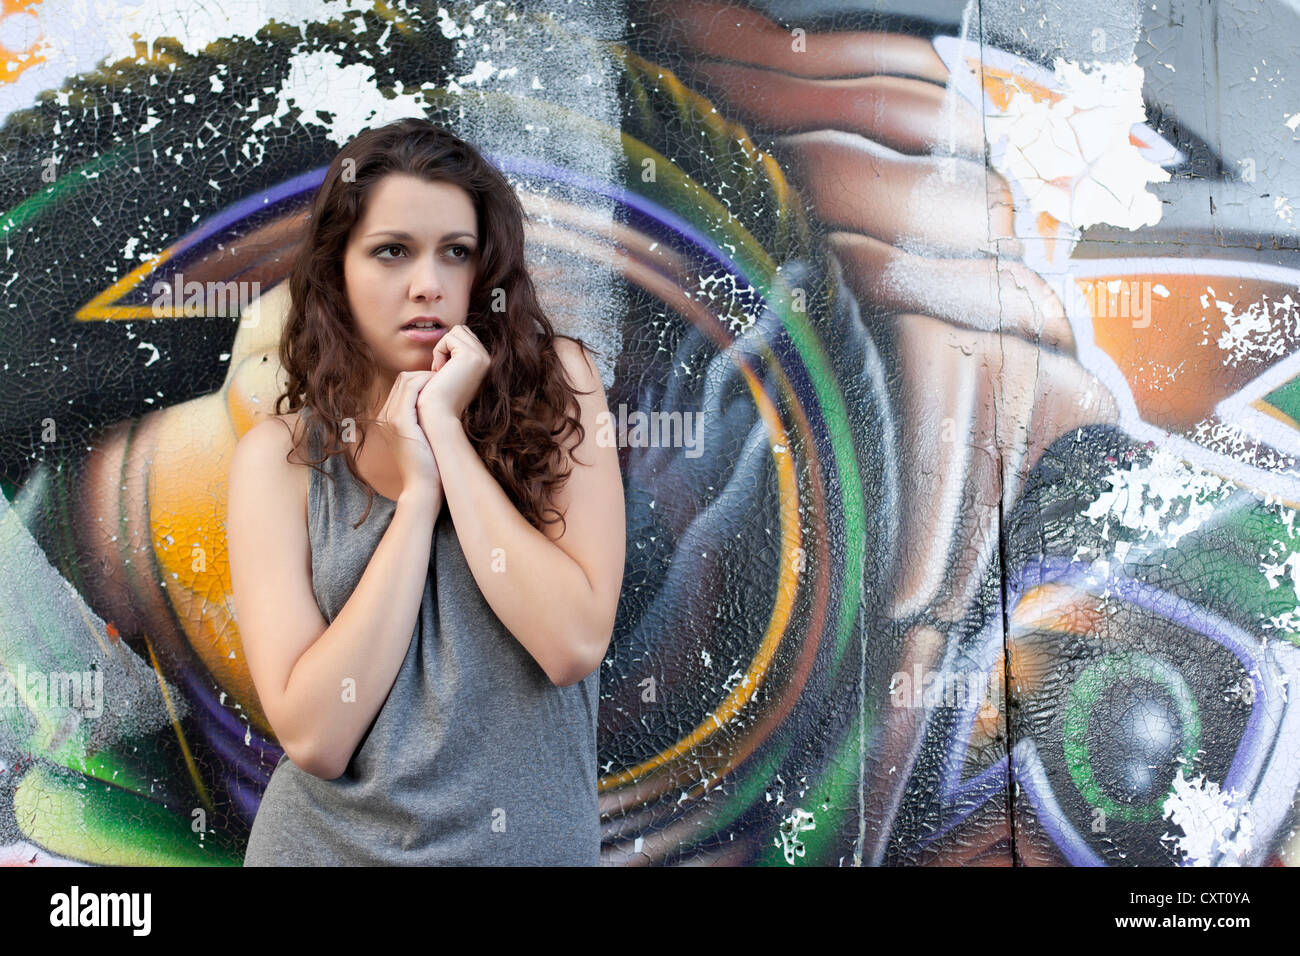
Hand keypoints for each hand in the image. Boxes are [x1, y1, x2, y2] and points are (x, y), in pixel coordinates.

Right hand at [375, 370, 441, 500]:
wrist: (423, 488)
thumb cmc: (430, 465)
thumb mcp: (425, 437)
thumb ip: (426, 419)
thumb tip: (444, 404)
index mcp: (389, 418)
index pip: (404, 385)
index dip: (425, 380)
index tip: (446, 384)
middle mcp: (385, 415)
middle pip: (404, 379)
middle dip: (427, 375)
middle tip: (449, 380)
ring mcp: (390, 417)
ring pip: (407, 380)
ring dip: (429, 377)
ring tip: (448, 383)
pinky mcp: (400, 421)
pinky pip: (411, 389)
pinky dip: (427, 384)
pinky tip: (444, 389)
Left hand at [416, 324, 490, 427]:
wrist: (439, 413)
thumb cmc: (440, 395)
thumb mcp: (454, 372)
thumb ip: (458, 355)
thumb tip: (454, 332)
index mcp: (487, 363)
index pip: (466, 337)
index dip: (450, 350)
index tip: (446, 373)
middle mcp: (488, 359)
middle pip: (462, 330)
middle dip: (447, 346)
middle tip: (442, 371)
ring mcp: (482, 357)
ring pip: (456, 331)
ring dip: (443, 348)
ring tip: (442, 371)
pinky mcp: (471, 355)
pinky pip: (449, 337)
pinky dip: (439, 352)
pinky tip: (440, 371)